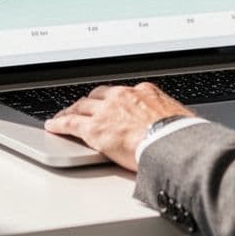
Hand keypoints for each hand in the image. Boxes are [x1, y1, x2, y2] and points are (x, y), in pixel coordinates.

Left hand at [44, 83, 192, 170]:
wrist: (171, 143)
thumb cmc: (181, 136)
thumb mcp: (180, 120)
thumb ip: (171, 120)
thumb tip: (179, 129)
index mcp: (146, 92)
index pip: (123, 93)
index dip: (113, 100)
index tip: (110, 104)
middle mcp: (123, 96)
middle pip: (99, 96)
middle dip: (90, 102)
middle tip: (82, 108)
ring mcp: (106, 111)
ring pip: (82, 107)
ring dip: (72, 111)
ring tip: (64, 116)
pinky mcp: (94, 128)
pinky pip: (70, 123)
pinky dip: (60, 123)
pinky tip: (53, 126)